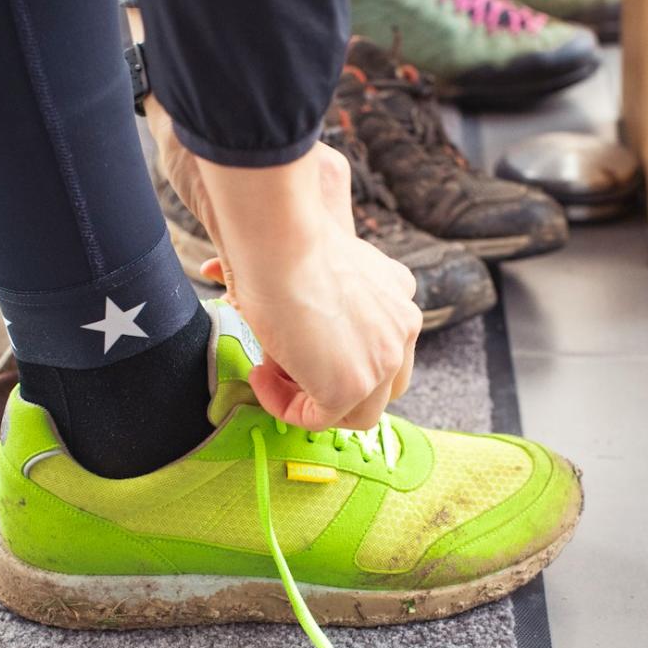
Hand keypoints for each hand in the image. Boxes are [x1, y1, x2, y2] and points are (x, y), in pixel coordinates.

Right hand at [130, 16, 419, 431]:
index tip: (288, 341)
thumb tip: (244, 265)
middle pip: (382, 384)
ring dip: (309, 395)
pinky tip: (261, 372)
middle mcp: (403, 322)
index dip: (334, 353)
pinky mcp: (353, 385)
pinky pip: (323, 420)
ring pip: (360, 410)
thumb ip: (302, 269)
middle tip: (280, 359)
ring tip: (269, 363)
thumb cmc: (281, 227)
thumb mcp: (305, 245)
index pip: (381, 345)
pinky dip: (288, 406)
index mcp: (396, 288)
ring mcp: (384, 356)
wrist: (277, 234)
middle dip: (330, 381)